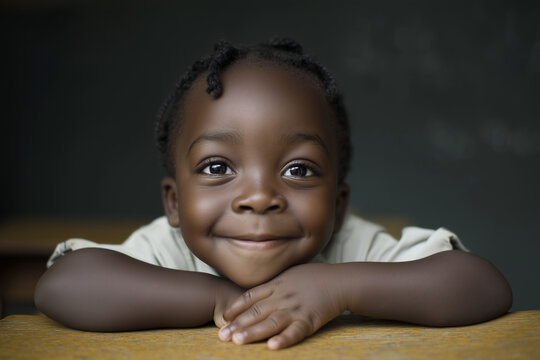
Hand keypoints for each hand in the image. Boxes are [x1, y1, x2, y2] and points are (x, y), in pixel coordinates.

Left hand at [217, 263, 344, 349]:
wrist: (339, 281)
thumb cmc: (315, 276)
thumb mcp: (290, 274)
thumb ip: (273, 283)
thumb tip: (257, 292)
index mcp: (277, 285)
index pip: (251, 296)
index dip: (236, 307)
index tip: (224, 317)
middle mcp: (282, 297)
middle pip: (256, 311)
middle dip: (237, 324)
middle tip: (222, 336)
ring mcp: (295, 309)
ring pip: (270, 322)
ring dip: (253, 332)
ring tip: (238, 341)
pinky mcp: (310, 320)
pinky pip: (295, 332)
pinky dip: (284, 339)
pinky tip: (273, 346)